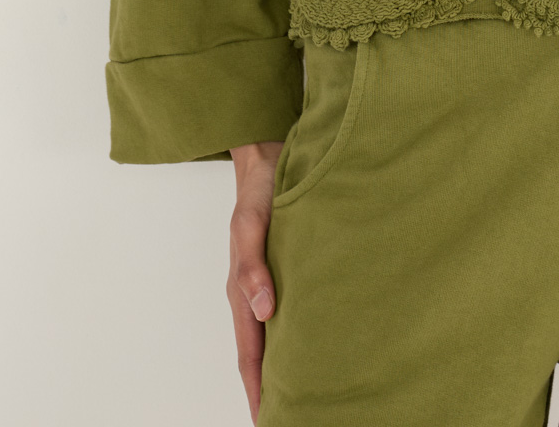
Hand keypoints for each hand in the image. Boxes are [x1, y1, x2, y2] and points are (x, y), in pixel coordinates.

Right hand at [227, 140, 284, 422]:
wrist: (271, 158)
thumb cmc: (260, 191)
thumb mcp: (251, 225)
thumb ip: (253, 266)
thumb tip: (263, 312)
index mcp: (243, 291)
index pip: (250, 354)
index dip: (259, 389)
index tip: (268, 420)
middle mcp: (256, 295)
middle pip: (260, 354)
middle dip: (269, 389)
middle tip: (289, 418)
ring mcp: (271, 284)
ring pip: (275, 337)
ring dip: (284, 366)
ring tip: (303, 395)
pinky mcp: (288, 270)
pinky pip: (290, 313)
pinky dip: (297, 337)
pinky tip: (316, 344)